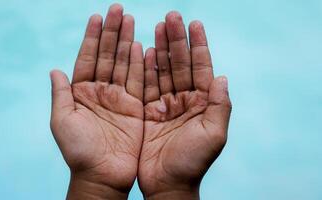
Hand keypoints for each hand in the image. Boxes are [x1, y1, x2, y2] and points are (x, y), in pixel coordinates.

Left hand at [50, 4, 143, 198]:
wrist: (102, 175)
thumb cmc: (79, 151)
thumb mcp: (62, 121)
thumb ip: (60, 94)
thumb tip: (54, 69)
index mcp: (81, 93)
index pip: (88, 58)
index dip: (92, 38)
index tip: (97, 16)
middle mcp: (100, 91)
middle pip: (108, 56)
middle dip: (112, 32)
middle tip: (119, 9)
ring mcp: (119, 98)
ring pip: (124, 64)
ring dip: (127, 42)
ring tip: (131, 20)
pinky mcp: (135, 108)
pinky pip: (139, 81)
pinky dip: (141, 64)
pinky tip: (141, 46)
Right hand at [138, 11, 231, 198]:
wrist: (167, 184)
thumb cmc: (192, 163)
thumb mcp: (214, 135)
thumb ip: (220, 106)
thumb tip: (224, 77)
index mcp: (203, 103)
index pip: (202, 68)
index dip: (198, 45)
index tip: (194, 23)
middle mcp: (185, 100)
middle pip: (180, 64)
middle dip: (176, 40)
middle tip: (171, 16)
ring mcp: (166, 104)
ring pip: (163, 70)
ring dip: (160, 49)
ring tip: (157, 27)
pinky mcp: (148, 112)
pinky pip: (146, 85)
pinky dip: (145, 68)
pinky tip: (143, 51)